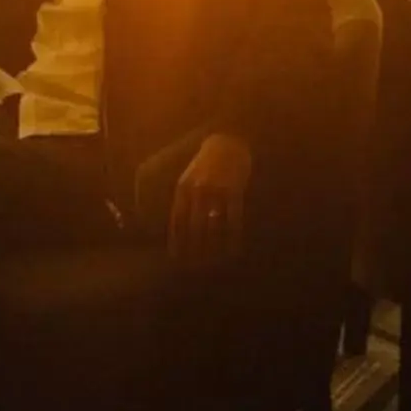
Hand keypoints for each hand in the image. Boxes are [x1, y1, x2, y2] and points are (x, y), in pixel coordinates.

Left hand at [169, 132, 251, 264]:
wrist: (227, 143)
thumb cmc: (206, 165)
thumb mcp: (190, 179)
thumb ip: (186, 201)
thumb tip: (182, 228)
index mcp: (183, 189)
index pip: (176, 220)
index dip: (176, 240)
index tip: (176, 258)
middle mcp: (197, 191)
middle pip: (193, 227)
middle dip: (194, 248)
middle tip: (196, 267)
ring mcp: (216, 191)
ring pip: (213, 226)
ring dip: (213, 246)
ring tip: (214, 263)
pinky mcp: (234, 191)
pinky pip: (233, 219)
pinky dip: (233, 237)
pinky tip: (233, 249)